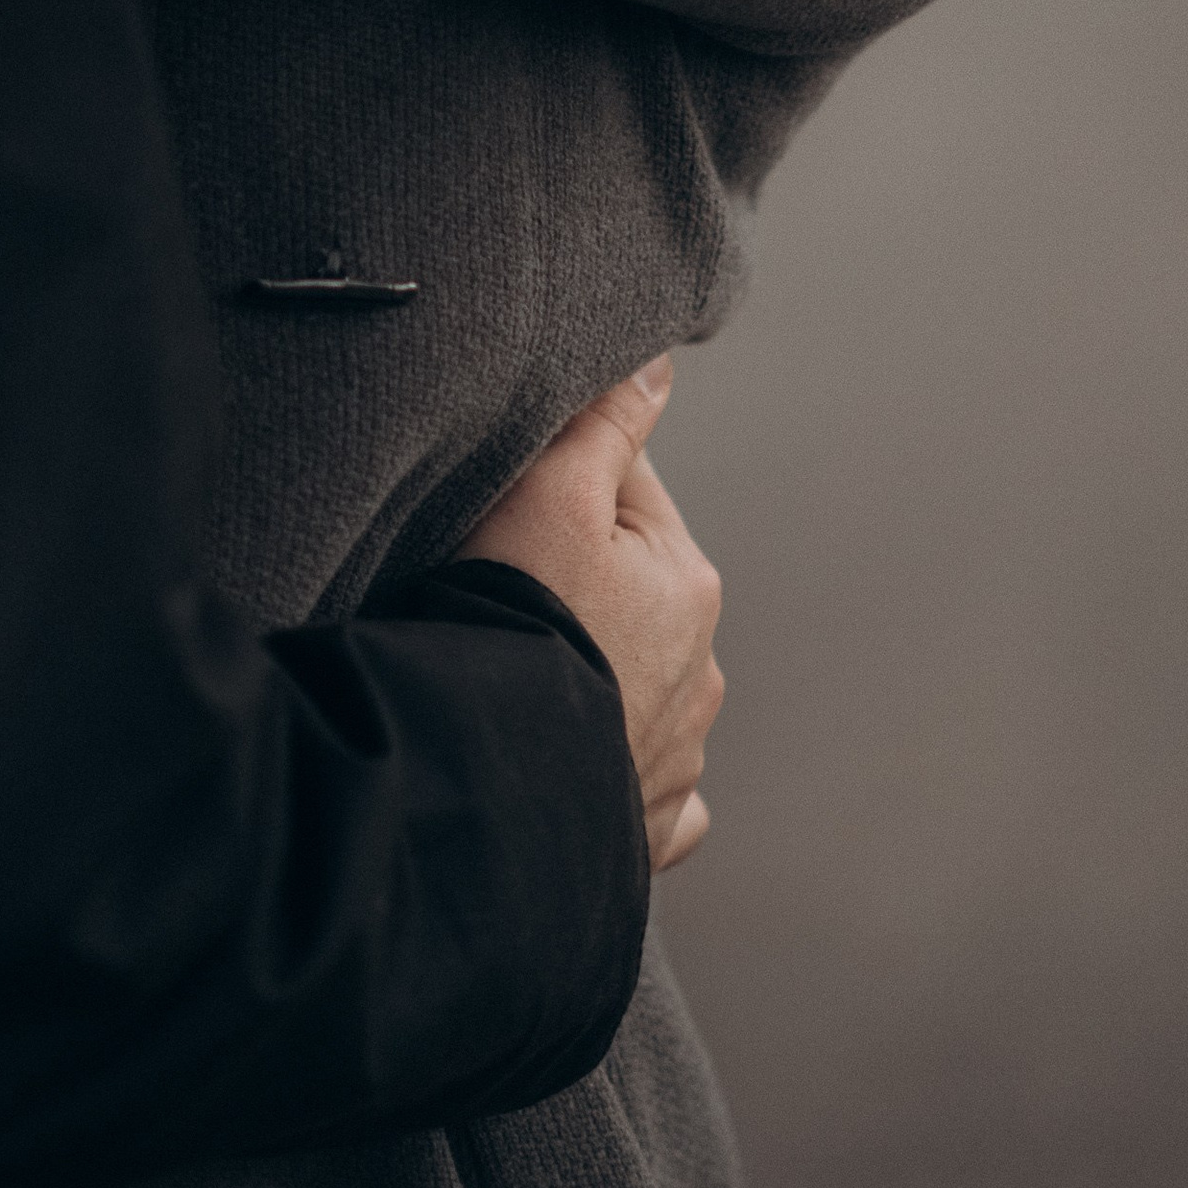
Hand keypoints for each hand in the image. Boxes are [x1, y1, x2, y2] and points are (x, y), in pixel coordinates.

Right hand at [458, 356, 723, 871]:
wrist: (486, 773)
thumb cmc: (512, 619)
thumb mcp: (550, 492)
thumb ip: (606, 420)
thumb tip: (657, 360)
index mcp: (687, 582)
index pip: (624, 493)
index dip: (555, 489)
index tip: (504, 512)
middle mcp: (701, 672)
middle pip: (627, 591)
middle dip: (575, 585)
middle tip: (496, 593)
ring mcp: (677, 757)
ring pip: (635, 689)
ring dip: (591, 677)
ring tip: (516, 678)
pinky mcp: (643, 826)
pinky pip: (636, 787)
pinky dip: (610, 772)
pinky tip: (571, 762)